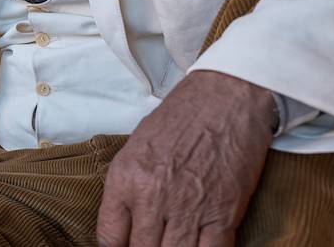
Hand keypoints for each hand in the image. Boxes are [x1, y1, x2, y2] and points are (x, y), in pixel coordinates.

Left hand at [97, 70, 276, 246]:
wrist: (224, 100)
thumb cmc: (179, 120)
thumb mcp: (135, 149)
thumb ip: (127, 189)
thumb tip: (124, 224)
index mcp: (126, 179)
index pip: (109, 238)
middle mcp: (153, 197)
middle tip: (151, 242)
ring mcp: (189, 208)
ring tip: (170, 243)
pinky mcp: (224, 214)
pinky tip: (196, 246)